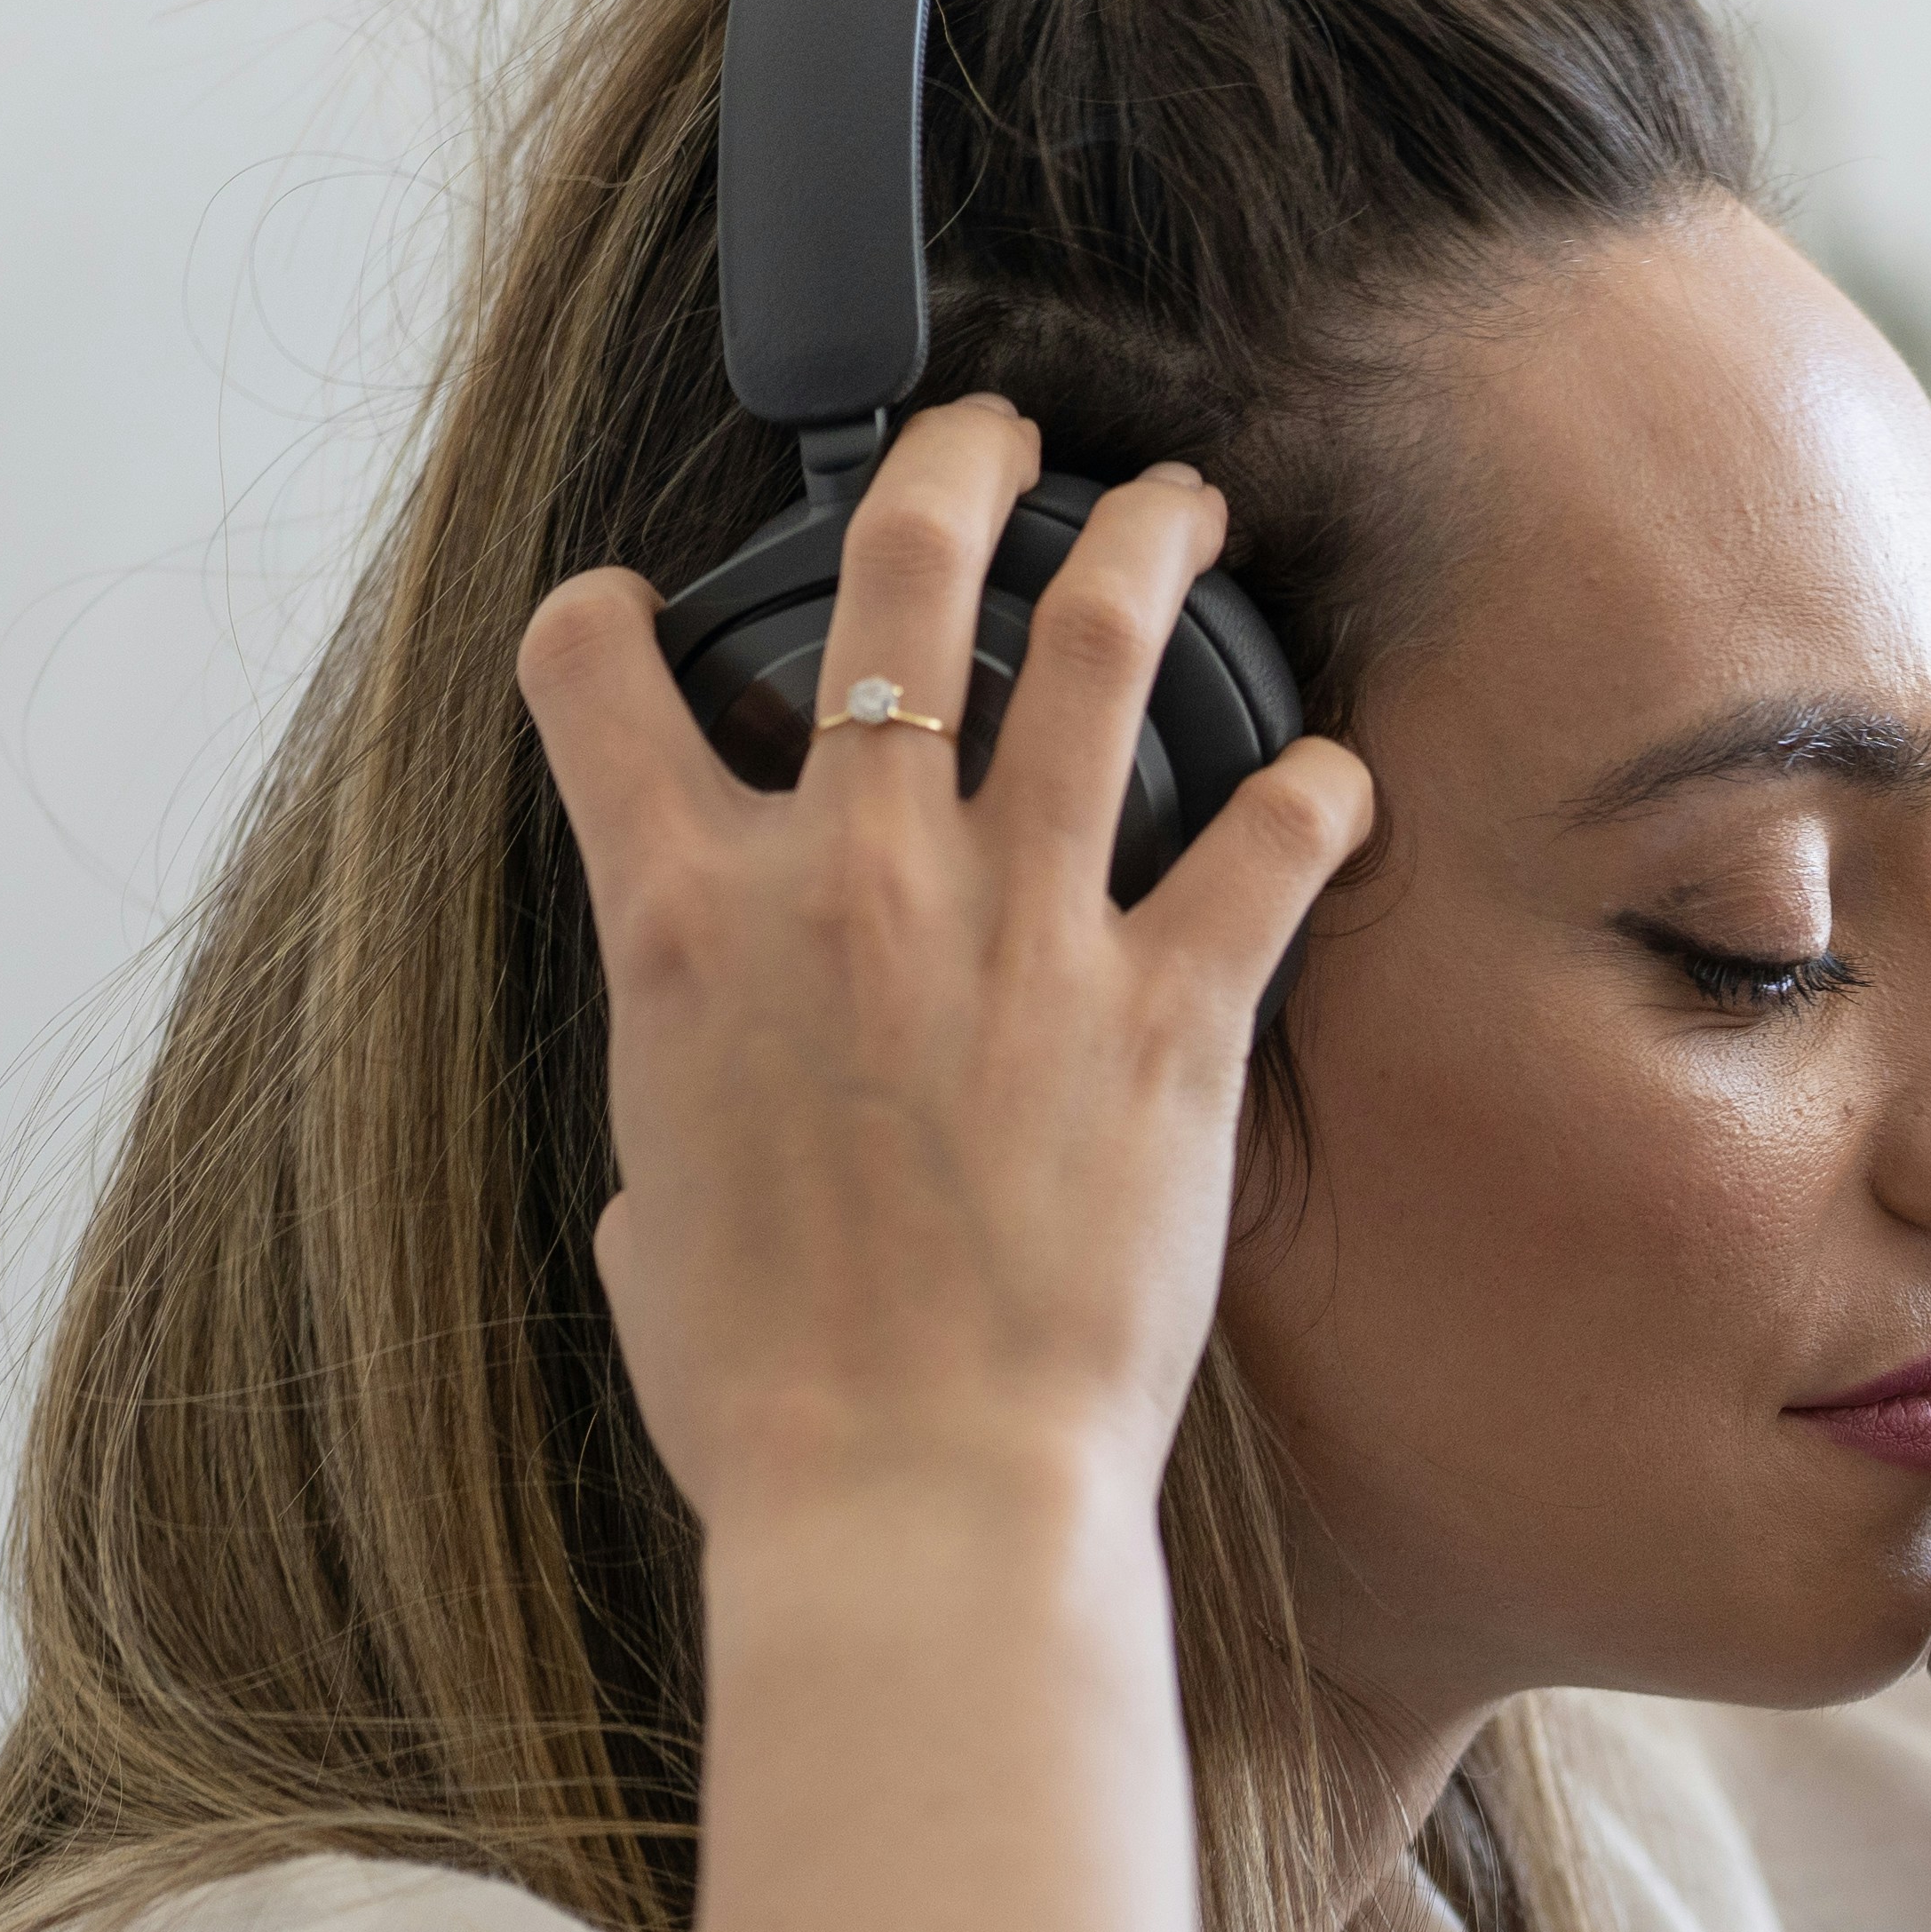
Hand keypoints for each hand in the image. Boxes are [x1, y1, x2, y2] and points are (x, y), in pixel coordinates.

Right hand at [513, 403, 1377, 1541]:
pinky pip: (1270, 843)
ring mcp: (1021, 928)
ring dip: (1149, 543)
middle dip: (952, 465)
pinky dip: (1313, 794)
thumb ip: (664, 1120)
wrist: (912, 1495)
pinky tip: (1333, 780)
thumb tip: (676, 1142)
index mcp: (684, 920)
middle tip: (998, 436)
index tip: (638, 617)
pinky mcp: (1171, 1010)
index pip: (598, 678)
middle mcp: (851, 877)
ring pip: (1100, 643)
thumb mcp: (646, 1218)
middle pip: (897, 580)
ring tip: (1185, 507)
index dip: (607, 623)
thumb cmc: (766, 1393)